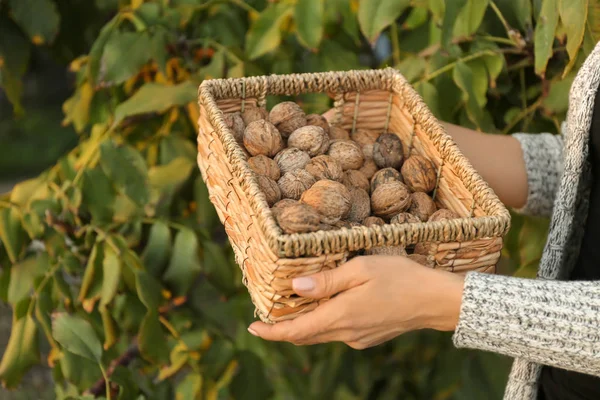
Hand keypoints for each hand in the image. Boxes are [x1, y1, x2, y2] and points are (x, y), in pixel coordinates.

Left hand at [247, 256, 464, 348]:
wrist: (436, 301)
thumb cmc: (401, 277)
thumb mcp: (361, 270)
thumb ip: (327, 281)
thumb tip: (295, 287)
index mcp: (341, 315)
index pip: (296, 331)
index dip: (272, 331)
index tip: (252, 326)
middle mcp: (346, 333)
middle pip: (305, 335)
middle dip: (284, 327)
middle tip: (267, 314)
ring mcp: (358, 338)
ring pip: (321, 334)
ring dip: (304, 324)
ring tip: (293, 306)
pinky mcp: (368, 337)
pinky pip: (337, 332)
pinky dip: (324, 322)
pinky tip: (327, 305)